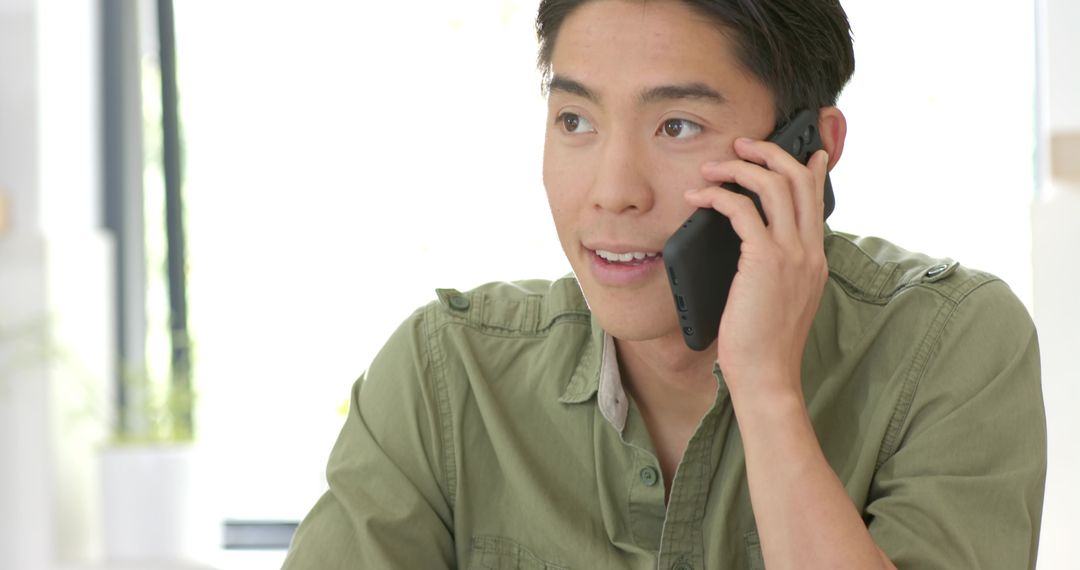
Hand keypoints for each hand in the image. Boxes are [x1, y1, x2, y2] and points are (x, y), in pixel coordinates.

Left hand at [684, 137, 829, 397]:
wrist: (768, 376)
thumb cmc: (763, 345)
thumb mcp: (779, 300)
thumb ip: (776, 271)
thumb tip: (751, 252)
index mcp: (814, 259)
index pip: (816, 200)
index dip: (808, 169)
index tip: (801, 150)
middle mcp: (808, 250)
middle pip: (799, 180)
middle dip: (770, 153)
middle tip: (743, 145)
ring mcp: (791, 254)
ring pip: (774, 185)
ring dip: (740, 167)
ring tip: (712, 166)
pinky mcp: (765, 260)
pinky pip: (743, 210)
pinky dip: (718, 196)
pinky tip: (699, 197)